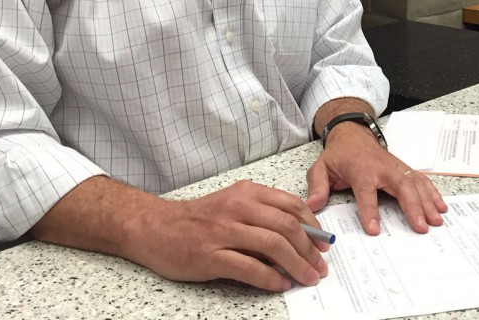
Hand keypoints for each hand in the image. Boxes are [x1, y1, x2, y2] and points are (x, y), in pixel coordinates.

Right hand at [136, 179, 329, 290]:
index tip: (323, 243)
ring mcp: (223, 231)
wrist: (155, 227)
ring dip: (296, 265)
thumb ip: (262, 215)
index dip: (313, 225)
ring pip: (272, 245)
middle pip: (286, 226)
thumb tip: (299, 238)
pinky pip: (249, 267)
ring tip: (307, 278)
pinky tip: (280, 284)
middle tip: (320, 266)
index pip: (291, 205)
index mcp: (246, 193)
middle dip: (309, 249)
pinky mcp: (210, 255)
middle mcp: (237, 207)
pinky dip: (270, 278)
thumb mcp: (232, 204)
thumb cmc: (198, 219)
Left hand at [305, 121, 447, 235]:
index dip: (370, 211)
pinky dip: (433, 192)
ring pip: (415, 183)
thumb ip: (317, 186)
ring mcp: (396, 167)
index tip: (374, 230)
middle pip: (400, 187)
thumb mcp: (321, 168)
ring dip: (427, 202)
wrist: (353, 134)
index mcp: (361, 170)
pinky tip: (441, 206)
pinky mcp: (404, 169)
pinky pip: (421, 180)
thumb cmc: (339, 155)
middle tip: (421, 227)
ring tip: (436, 220)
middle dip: (412, 207)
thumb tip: (313, 206)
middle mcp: (382, 168)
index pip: (366, 192)